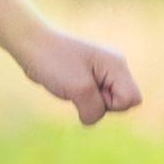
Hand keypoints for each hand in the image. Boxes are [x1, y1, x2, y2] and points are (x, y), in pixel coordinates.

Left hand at [23, 31, 141, 126]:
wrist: (31, 45)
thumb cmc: (54, 63)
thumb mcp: (79, 90)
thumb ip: (95, 109)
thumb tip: (91, 118)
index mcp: (117, 65)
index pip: (132, 99)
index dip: (112, 104)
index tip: (90, 91)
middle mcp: (114, 66)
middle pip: (122, 101)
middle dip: (100, 103)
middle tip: (79, 88)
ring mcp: (102, 70)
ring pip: (106, 102)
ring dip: (87, 101)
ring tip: (70, 85)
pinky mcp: (89, 76)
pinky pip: (94, 97)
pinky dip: (80, 98)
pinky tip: (67, 85)